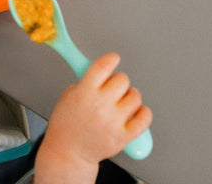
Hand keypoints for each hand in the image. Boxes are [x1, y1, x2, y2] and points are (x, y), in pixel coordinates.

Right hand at [34, 53, 152, 183]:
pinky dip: (144, 113)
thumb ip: (87, 81)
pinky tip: (136, 113)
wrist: (67, 153)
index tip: (113, 59)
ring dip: (130, 97)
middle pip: (122, 79)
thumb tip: (105, 68)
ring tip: (121, 103)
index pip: (104, 65)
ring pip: (135, 96)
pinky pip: (144, 117)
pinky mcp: (123, 136)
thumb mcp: (69, 95)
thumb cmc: (67, 125)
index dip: (111, 59)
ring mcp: (112, 122)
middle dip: (118, 81)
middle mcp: (99, 106)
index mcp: (84, 92)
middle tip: (112, 89)